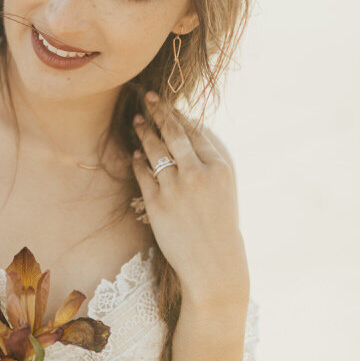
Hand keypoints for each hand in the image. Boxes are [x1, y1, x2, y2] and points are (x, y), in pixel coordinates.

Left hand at [131, 94, 249, 312]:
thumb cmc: (220, 223)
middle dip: (158, 110)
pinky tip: (135, 153)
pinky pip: (143, 173)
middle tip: (147, 97)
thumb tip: (190, 129)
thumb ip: (210, 160)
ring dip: (144, 131)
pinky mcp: (157, 204)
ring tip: (137, 121)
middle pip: (173, 133)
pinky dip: (138, 161)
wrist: (214, 263)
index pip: (195, 131)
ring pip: (154, 149)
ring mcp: (176, 189)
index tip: (167, 102)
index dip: (179, 114)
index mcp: (220, 168)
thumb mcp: (225, 187)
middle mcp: (198, 174)